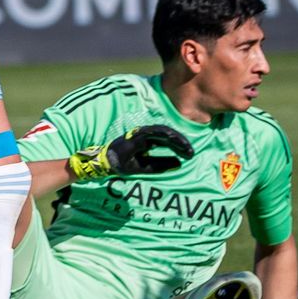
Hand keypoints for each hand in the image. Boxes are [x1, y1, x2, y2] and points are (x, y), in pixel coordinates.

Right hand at [69, 124, 191, 180]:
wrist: (106, 164)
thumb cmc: (124, 164)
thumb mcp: (146, 167)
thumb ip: (161, 164)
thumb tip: (179, 164)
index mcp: (147, 141)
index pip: (166, 139)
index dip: (179, 145)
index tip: (190, 154)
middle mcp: (144, 135)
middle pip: (166, 134)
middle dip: (180, 141)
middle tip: (191, 151)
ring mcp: (139, 134)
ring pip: (161, 131)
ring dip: (174, 138)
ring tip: (185, 146)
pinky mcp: (135, 136)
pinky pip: (152, 132)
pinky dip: (164, 134)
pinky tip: (173, 139)